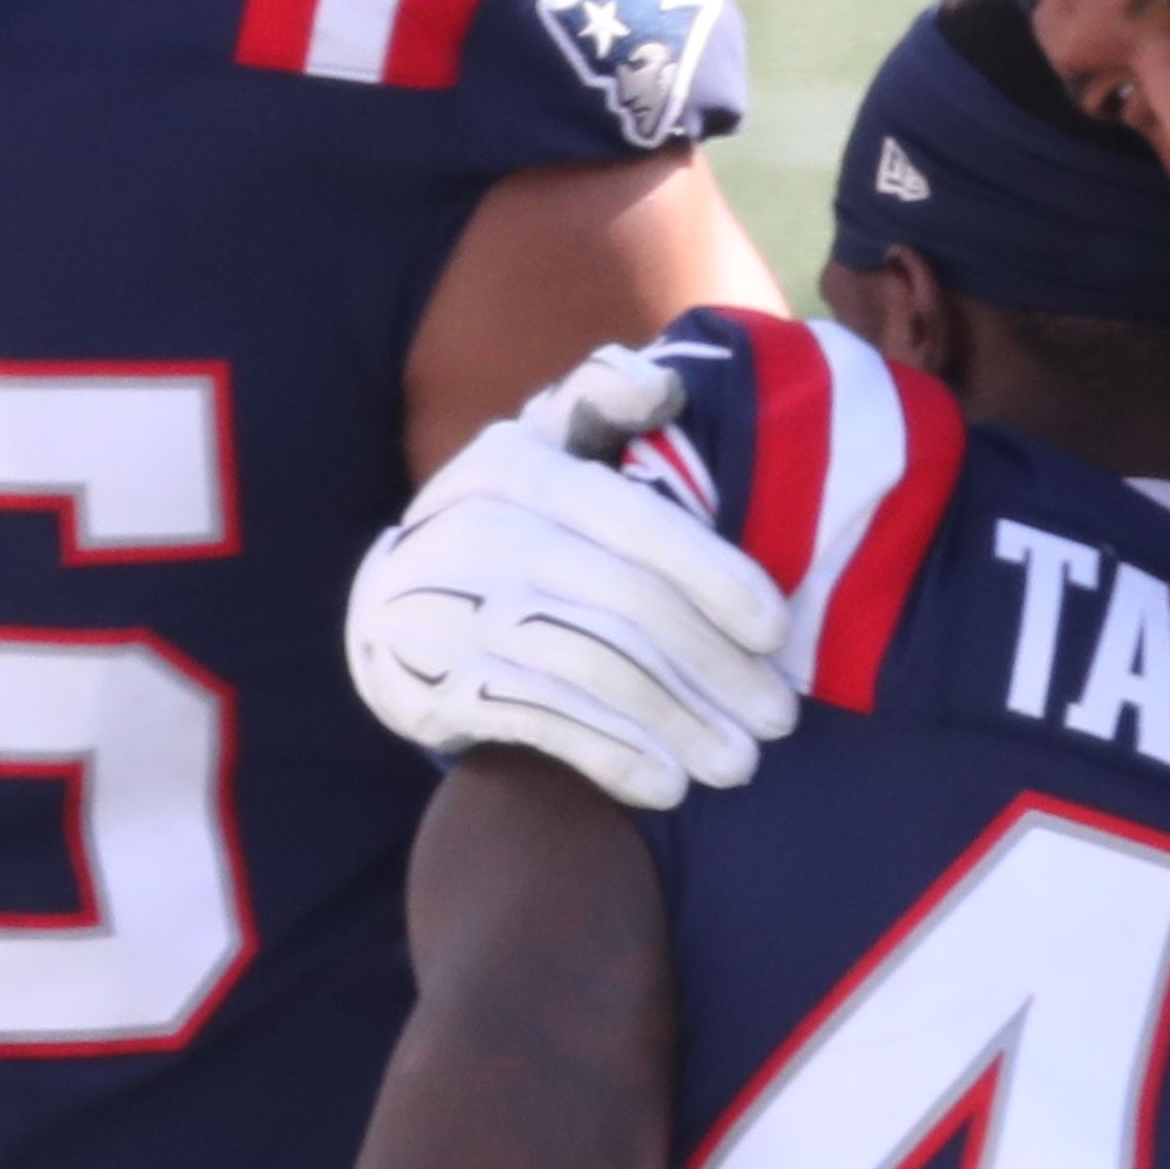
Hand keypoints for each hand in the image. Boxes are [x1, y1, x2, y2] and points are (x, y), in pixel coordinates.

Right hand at [349, 346, 797, 811]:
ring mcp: (457, 613)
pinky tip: (667, 785)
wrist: (389, 609)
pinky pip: (545, 724)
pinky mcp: (441, 684)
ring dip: (678, 723)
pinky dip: (613, 757)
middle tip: (780, 716)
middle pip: (627, 608)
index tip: (779, 632)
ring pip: (594, 672)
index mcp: (523, 468)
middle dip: (715, 668)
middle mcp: (484, 534)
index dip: (717, 579)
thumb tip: (665, 383)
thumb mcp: (540, 445)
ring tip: (740, 763)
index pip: (639, 526)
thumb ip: (600, 403)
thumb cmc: (506, 520)